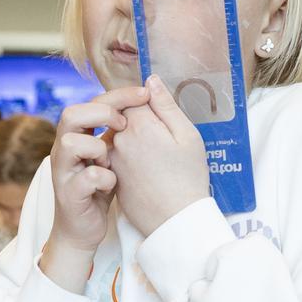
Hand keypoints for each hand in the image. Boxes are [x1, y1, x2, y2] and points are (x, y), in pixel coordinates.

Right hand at [40, 87, 147, 289]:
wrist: (84, 230)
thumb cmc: (100, 188)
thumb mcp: (112, 155)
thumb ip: (120, 131)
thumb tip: (144, 102)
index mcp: (78, 135)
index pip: (91, 102)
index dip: (117, 95)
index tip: (144, 94)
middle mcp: (64, 149)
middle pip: (70, 114)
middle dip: (102, 114)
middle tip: (124, 126)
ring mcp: (63, 172)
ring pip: (70, 142)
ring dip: (97, 147)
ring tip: (112, 161)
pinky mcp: (69, 195)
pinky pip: (85, 178)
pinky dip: (103, 179)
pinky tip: (112, 185)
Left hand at [106, 76, 210, 237]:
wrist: (175, 221)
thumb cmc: (188, 178)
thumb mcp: (187, 136)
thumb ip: (166, 105)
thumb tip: (151, 81)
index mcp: (139, 125)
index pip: (132, 97)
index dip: (146, 100)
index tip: (161, 111)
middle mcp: (119, 140)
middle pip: (122, 115)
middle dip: (139, 119)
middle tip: (162, 135)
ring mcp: (113, 159)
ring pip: (120, 135)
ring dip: (134, 138)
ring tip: (157, 154)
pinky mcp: (112, 175)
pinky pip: (118, 156)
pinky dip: (131, 156)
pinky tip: (149, 168)